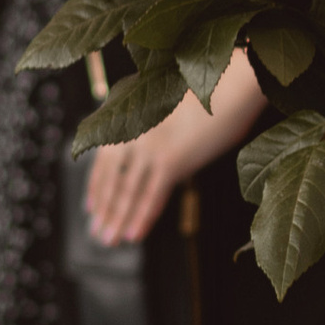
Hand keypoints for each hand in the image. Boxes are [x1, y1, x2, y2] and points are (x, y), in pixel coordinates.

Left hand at [84, 55, 264, 244]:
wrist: (232, 84)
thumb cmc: (211, 89)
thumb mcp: (169, 103)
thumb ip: (154, 125)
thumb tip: (155, 151)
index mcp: (129, 115)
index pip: (105, 158)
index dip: (97, 185)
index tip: (91, 206)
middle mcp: (132, 130)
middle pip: (111, 177)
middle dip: (104, 208)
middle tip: (98, 232)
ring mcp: (149, 145)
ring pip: (127, 190)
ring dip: (117, 218)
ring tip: (109, 239)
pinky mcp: (170, 159)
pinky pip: (151, 195)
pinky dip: (142, 217)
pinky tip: (133, 234)